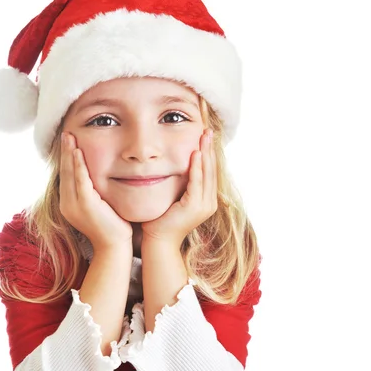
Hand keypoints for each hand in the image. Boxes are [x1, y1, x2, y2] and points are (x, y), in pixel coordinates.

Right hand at [59, 131, 132, 251]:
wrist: (114, 246)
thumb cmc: (111, 226)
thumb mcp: (99, 205)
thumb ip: (93, 191)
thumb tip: (97, 175)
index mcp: (68, 204)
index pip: (66, 175)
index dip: (65, 157)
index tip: (67, 141)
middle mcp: (67, 204)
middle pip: (64, 171)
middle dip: (65, 151)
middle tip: (65, 133)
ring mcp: (74, 205)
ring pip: (70, 173)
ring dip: (69, 153)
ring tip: (69, 137)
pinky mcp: (85, 205)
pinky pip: (80, 180)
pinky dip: (78, 165)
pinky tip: (78, 152)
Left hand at [141, 128, 217, 249]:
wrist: (159, 240)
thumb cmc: (162, 220)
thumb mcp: (174, 198)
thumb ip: (180, 184)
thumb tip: (175, 167)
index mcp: (206, 200)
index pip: (209, 171)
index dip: (208, 153)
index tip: (205, 136)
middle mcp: (209, 202)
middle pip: (212, 169)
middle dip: (210, 148)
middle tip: (208, 130)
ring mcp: (204, 205)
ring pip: (207, 173)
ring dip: (205, 153)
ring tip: (204, 136)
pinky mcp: (194, 206)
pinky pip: (197, 182)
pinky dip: (197, 167)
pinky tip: (196, 154)